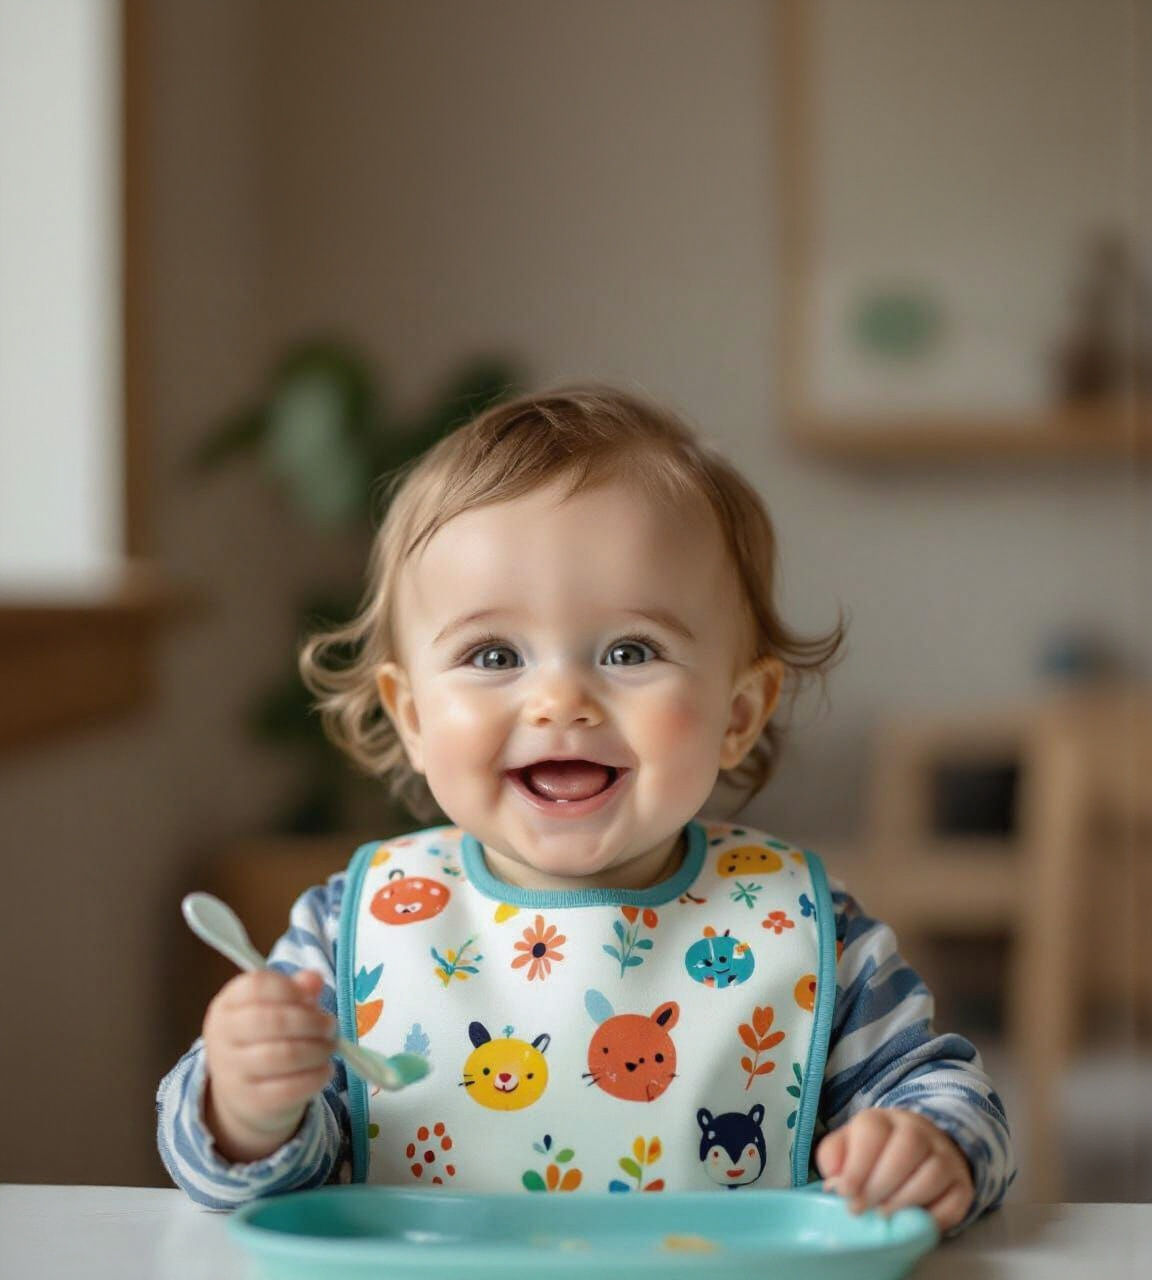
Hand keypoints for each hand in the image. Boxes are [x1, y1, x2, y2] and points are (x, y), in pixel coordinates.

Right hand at [202, 969, 336, 1162]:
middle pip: (272, 1020)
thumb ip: (297, 989)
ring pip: (283, 1055)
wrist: (243, 1093)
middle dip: (311, 1022)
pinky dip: (315, 1077)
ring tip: (330, 1047)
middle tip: (330, 1026)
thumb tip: (315, 979)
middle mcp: (222, 1037)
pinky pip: (288, 1088)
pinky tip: (325, 1070)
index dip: (290, 989)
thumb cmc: (264, 1038)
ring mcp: (231, 1072)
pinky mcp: (249, 1102)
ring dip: (317, 1049)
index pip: (256, 986)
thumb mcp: (276, 1007)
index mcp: (227, 1005)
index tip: (311, 998)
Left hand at [815, 1108, 973, 1233]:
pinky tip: (911, 1224)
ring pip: (932, 1173)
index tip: (846, 1192)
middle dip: (880, 1183)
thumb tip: (834, 1181)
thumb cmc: (875, 1154)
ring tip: (883, 1218)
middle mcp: (918, 1131)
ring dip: (904, 1200)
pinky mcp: (962, 1184)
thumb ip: (834, 1156)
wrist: (921, 1156)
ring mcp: (944, 1156)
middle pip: (906, 1147)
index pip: (873, 1130)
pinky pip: (953, 1201)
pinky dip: (932, 1217)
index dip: (857, 1163)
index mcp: (884, 1119)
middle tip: (861, 1209)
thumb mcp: (849, 1146)